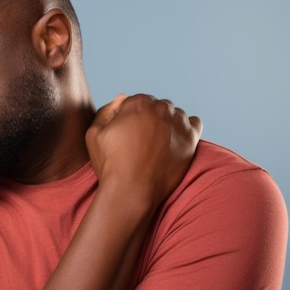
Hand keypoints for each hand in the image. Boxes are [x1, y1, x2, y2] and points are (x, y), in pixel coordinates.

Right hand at [86, 93, 202, 205]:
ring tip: (156, 144)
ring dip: (167, 123)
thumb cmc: (110, 164)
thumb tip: (122, 97)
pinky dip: (186, 128)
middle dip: (150, 119)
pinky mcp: (191, 138)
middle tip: (141, 141)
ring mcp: (178, 123)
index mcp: (138, 103)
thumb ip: (107, 110)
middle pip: (157, 107)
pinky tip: (174, 140)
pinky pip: (194, 123)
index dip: (131, 117)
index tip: (127, 134)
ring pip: (175, 115)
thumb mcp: (95, 133)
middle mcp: (161, 108)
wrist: (131, 191)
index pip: (138, 101)